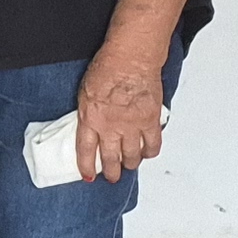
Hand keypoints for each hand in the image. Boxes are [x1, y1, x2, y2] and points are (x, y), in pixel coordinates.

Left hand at [75, 43, 167, 178]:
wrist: (130, 60)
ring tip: (129, 166)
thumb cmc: (107, 68)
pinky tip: (147, 153)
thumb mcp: (85, 92)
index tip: (88, 175)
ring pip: (132, 156)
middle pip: (111, 158)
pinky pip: (152, 144)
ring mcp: (132, 126)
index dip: (86, 166)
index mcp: (90, 119)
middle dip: (111, 171)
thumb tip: (92, 124)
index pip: (86, 150)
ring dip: (130, 163)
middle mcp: (110, 127)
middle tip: (112, 177)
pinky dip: (150, 152)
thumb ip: (89, 112)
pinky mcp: (150, 121)